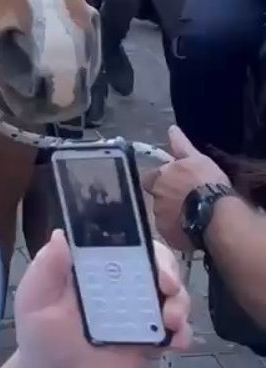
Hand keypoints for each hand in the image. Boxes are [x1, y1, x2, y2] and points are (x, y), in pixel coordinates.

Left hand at [11, 229, 191, 367]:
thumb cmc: (42, 335)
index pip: (122, 239)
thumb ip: (46, 269)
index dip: (139, 239)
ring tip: (170, 321)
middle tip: (167, 287)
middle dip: (168, 270)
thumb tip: (60, 234)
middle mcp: (122, 280)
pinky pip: (177, 330)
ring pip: (172, 293)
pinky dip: (183, 332)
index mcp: (95, 264)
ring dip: (179, 302)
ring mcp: (139, 309)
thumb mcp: (35, 300)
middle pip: (156, 262)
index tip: (146, 252)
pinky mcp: (151, 338)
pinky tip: (177, 342)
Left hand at [144, 125, 230, 251]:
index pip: (151, 177)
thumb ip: (181, 146)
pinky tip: (193, 230)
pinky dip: (179, 231)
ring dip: (173, 215)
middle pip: (157, 198)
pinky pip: (172, 234)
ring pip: (164, 216)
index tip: (175, 182)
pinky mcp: (170, 237)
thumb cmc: (207, 183)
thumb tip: (171, 129)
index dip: (162, 180)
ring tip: (192, 216)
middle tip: (186, 200)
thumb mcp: (197, 159)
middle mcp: (156, 198)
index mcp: (160, 178)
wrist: (216, 216)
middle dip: (167, 198)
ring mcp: (161, 219)